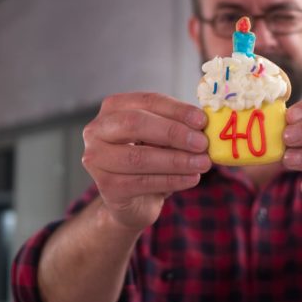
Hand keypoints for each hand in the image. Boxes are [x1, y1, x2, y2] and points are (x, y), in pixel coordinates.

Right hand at [82, 92, 210, 231]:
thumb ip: (179, 126)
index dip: (176, 110)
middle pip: (135, 124)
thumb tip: (204, 125)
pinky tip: (192, 178)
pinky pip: (143, 182)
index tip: (202, 121)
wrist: (134, 200)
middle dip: (173, 133)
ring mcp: (97, 160)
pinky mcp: (107, 187)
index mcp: (114, 108)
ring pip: (139, 157)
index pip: (147, 101)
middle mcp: (97, 130)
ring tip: (203, 163)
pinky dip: (172, 180)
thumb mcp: (164, 137)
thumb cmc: (151, 159)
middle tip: (202, 143)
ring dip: (177, 160)